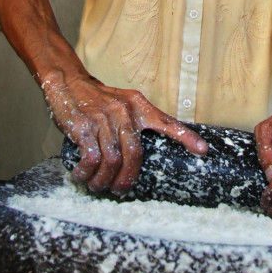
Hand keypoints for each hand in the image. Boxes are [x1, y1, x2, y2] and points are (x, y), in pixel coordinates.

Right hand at [41, 73, 207, 194]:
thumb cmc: (98, 99)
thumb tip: (144, 151)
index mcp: (138, 105)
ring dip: (104, 180)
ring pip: (113, 160)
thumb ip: (137, 120)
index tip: (203, 151)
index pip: (166, 121)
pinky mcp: (84, 126)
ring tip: (98, 186)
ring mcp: (104, 118)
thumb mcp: (124, 102)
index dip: (185, 137)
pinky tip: (82, 176)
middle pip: (135, 153)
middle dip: (128, 178)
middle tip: (121, 190)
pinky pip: (91, 158)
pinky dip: (87, 173)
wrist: (68, 82)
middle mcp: (124, 110)